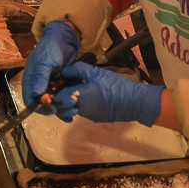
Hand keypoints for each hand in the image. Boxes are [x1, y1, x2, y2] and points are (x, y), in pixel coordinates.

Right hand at [22, 21, 78, 109]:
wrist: (63, 41)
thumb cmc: (50, 48)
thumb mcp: (44, 61)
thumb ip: (40, 76)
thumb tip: (35, 92)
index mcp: (31, 81)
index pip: (30, 100)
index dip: (39, 107)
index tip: (52, 108)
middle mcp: (39, 87)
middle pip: (43, 106)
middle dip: (55, 109)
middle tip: (68, 108)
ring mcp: (50, 88)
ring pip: (54, 105)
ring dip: (63, 109)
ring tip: (74, 110)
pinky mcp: (61, 88)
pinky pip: (63, 100)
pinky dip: (68, 106)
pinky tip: (76, 111)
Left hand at [49, 61, 163, 125]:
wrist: (134, 102)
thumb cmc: (114, 86)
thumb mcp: (95, 72)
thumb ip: (77, 69)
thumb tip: (65, 71)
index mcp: (78, 97)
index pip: (58, 97)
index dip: (54, 91)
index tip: (54, 84)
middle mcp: (81, 109)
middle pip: (64, 106)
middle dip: (61, 97)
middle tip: (64, 86)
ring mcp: (89, 115)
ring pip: (73, 108)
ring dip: (72, 100)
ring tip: (77, 87)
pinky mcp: (96, 118)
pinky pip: (84, 110)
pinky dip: (81, 103)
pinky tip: (88, 93)